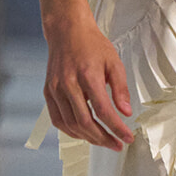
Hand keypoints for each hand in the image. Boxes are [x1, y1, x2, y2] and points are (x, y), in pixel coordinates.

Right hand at [28, 0, 133, 150]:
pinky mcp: (48, 92)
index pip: (103, 110)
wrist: (67, 30)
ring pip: (70, 124)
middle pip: (85, 122)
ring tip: (103, 141)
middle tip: (116, 145)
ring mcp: (55, 89)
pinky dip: (71, 131)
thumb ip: (121, 88)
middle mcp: (68, 84)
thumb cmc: (91, 44)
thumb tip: (126, 112)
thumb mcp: (114, 62)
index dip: (116, 128)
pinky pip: (58, 119)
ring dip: (88, 138)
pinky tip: (84, 134)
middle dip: (103, 138)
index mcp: (87, 75)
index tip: (127, 138)